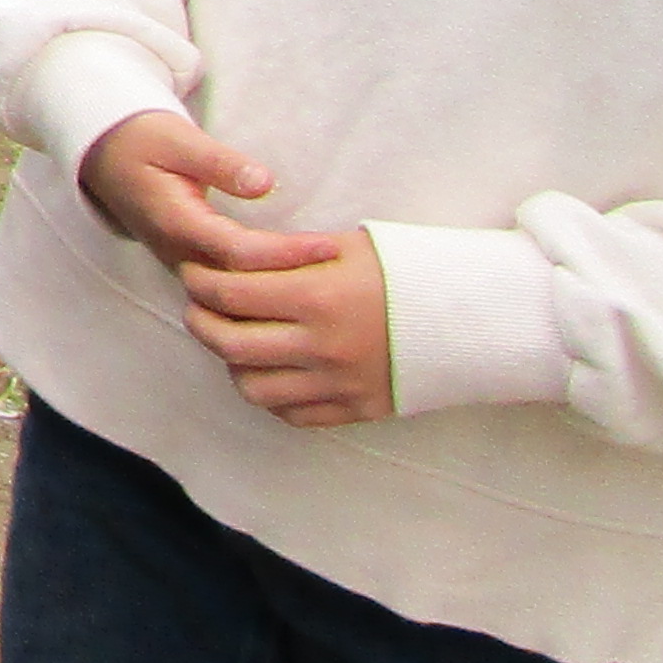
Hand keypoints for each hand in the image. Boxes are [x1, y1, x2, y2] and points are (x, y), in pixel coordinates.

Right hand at [78, 110, 337, 279]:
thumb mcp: (177, 138)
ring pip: (235, 294)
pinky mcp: (190, 262)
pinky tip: (299, 284)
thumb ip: (220, 163)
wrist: (100, 152)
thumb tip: (265, 183)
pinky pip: (229, 290)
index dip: (287, 254)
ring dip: (280, 291)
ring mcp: (182, 261)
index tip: (330, 246)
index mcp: (176, 222)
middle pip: (242, 284)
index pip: (240, 252)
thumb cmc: (140, 139)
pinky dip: (264, 289)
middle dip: (292, 282)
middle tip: (345, 274)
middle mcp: (179, 251)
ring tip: (332, 283)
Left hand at [181, 233, 396, 426]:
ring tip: (236, 341)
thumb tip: (232, 255)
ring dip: (233, 363)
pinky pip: (291, 414)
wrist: (468, 320)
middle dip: (201, 322)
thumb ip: (287, 255)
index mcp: (316, 297)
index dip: (199, 281)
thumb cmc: (402, 273)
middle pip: (229, 344)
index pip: (229, 293)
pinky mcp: (355, 409)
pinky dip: (271, 394)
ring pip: (253, 387)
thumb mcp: (344, 248)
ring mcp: (338, 383)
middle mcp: (322, 346)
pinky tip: (271, 369)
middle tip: (199, 308)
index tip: (193, 272)